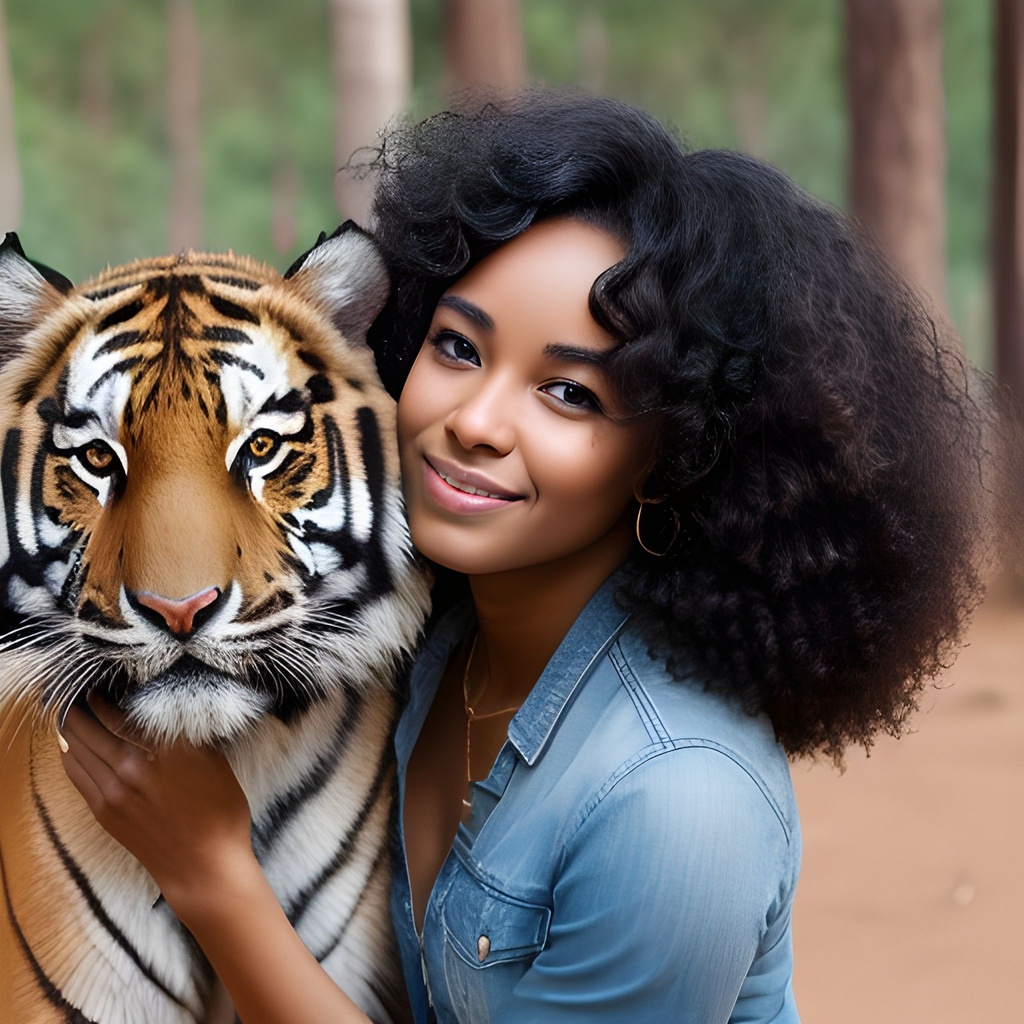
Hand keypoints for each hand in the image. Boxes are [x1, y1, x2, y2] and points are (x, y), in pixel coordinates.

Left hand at [60, 698, 254, 915]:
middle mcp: (135, 769)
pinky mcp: (104, 811)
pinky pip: (76, 773)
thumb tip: (170, 707)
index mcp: (168, 752)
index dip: (113, 694)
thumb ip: (190, 735)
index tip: (109, 680)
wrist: (203, 866)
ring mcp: (115, 792)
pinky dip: (70, 753)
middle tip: (83, 689)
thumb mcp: (216, 763)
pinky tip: (70, 743)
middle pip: (94, 726)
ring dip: (72, 726)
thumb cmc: (220, 813)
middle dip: (84, 704)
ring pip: (78, 748)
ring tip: (73, 709)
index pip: (128, 712)